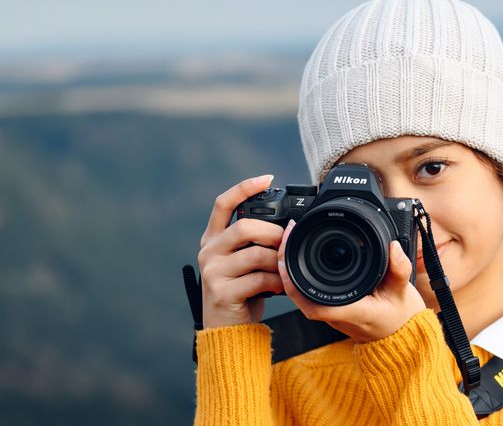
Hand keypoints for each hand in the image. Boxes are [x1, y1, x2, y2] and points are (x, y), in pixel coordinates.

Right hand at [197, 175, 286, 328]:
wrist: (229, 330)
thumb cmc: (242, 292)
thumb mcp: (245, 262)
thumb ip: (256, 243)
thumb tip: (288, 228)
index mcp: (213, 239)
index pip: (223, 204)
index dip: (244, 188)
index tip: (267, 178)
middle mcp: (209, 252)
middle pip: (244, 227)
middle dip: (272, 233)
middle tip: (286, 243)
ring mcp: (213, 272)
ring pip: (255, 254)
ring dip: (278, 261)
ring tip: (285, 270)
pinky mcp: (223, 292)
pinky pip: (259, 279)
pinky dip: (276, 281)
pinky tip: (281, 286)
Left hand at [277, 219, 426, 342]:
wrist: (401, 334)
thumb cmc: (400, 316)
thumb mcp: (403, 292)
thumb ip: (399, 270)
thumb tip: (393, 247)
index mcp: (351, 312)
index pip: (314, 306)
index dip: (294, 285)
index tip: (286, 261)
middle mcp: (336, 314)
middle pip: (300, 295)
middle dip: (287, 266)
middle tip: (288, 236)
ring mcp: (332, 312)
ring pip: (301, 294)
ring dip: (291, 269)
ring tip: (290, 240)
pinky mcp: (331, 306)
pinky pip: (308, 292)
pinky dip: (299, 273)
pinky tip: (299, 256)